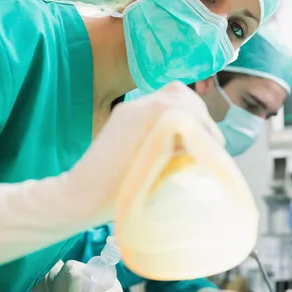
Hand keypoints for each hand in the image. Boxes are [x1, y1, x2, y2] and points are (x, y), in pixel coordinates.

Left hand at [63, 81, 224, 222]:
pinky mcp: (127, 117)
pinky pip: (159, 106)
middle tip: (209, 143)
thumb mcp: (151, 176)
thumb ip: (177, 153)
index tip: (213, 146)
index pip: (182, 104)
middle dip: (200, 117)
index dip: (203, 122)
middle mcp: (134, 107)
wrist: (78, 197)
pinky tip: (179, 141)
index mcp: (139, 119)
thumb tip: (202, 148)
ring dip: (189, 114)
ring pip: (171, 96)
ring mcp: (129, 110)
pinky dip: (176, 117)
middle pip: (179, 94)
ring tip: (196, 140)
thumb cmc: (111, 195)